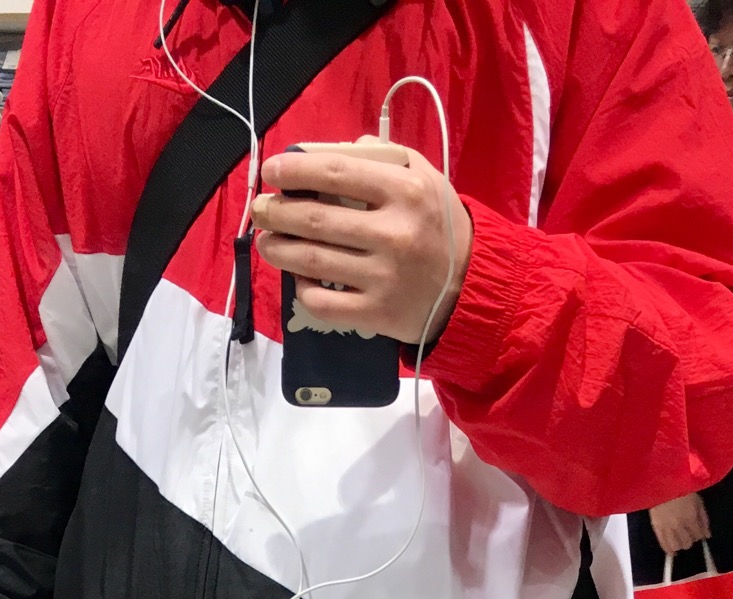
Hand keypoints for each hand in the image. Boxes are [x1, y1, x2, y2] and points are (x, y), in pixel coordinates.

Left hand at [252, 141, 472, 346]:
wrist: (473, 286)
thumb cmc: (442, 225)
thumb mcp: (425, 178)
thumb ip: (381, 157)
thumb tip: (329, 152)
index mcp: (405, 191)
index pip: (335, 173)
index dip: (295, 171)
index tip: (272, 171)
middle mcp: (394, 233)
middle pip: (316, 219)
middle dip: (276, 212)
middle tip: (260, 209)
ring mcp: (384, 277)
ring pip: (313, 262)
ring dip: (279, 249)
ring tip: (266, 241)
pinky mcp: (377, 314)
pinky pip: (324, 303)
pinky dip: (303, 290)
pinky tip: (299, 278)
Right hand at [649, 494, 710, 557]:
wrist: (662, 482)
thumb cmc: (682, 488)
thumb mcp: (698, 500)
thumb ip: (703, 519)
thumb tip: (707, 535)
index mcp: (691, 517)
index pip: (698, 535)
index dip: (699, 535)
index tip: (698, 532)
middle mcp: (679, 526)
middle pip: (687, 543)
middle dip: (690, 540)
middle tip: (689, 534)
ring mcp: (666, 527)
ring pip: (675, 546)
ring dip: (680, 545)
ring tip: (680, 542)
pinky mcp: (656, 527)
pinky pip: (662, 543)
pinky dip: (668, 549)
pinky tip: (672, 552)